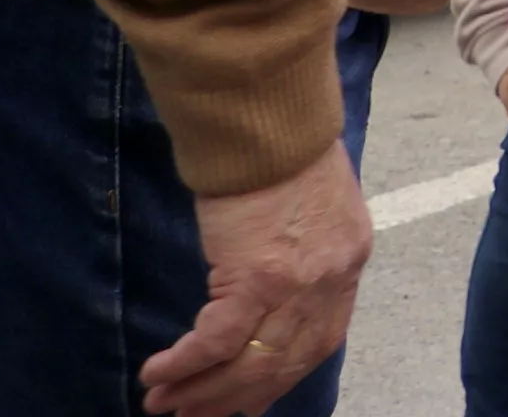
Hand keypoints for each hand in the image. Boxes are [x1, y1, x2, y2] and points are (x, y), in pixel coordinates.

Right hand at [138, 139, 369, 416]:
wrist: (272, 120)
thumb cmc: (285, 155)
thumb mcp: (315, 211)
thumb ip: (304, 258)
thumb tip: (269, 298)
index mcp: (348, 262)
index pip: (320, 341)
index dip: (279, 378)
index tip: (247, 402)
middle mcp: (331, 279)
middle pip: (285, 363)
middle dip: (235, 397)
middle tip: (193, 415)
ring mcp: (296, 282)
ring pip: (250, 361)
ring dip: (204, 390)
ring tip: (166, 404)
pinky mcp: (255, 276)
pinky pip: (217, 340)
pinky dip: (186, 363)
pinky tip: (159, 372)